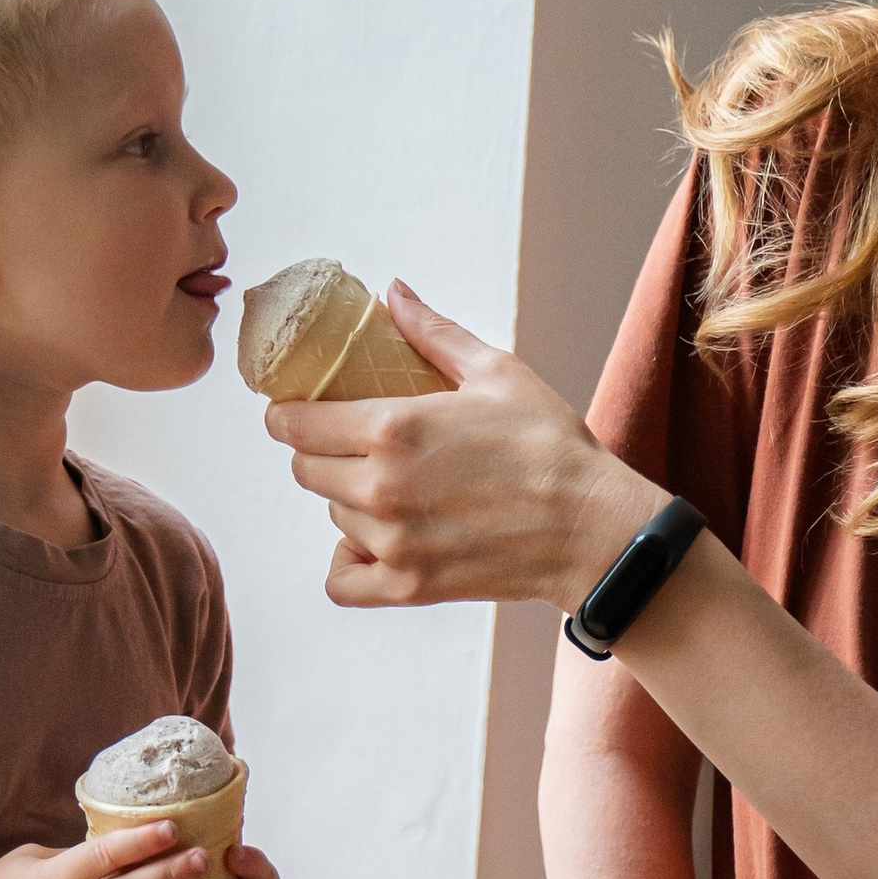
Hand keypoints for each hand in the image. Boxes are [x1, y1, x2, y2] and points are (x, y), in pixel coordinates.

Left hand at [266, 285, 659, 612]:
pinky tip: (370, 544)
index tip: (294, 412)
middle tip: (349, 447)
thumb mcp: (495, 372)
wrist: (590, 528)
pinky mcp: (407, 585)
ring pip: (333, 517)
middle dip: (318, 454)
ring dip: (347, 502)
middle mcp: (380, 486)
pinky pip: (341, 581)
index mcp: (393, 427)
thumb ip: (433, 333)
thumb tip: (393, 292)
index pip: (297, 424)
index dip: (287, 415)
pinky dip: (347, 563)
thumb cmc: (550, 444)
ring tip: (390, 489)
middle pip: (306, 471)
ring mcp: (390, 541)